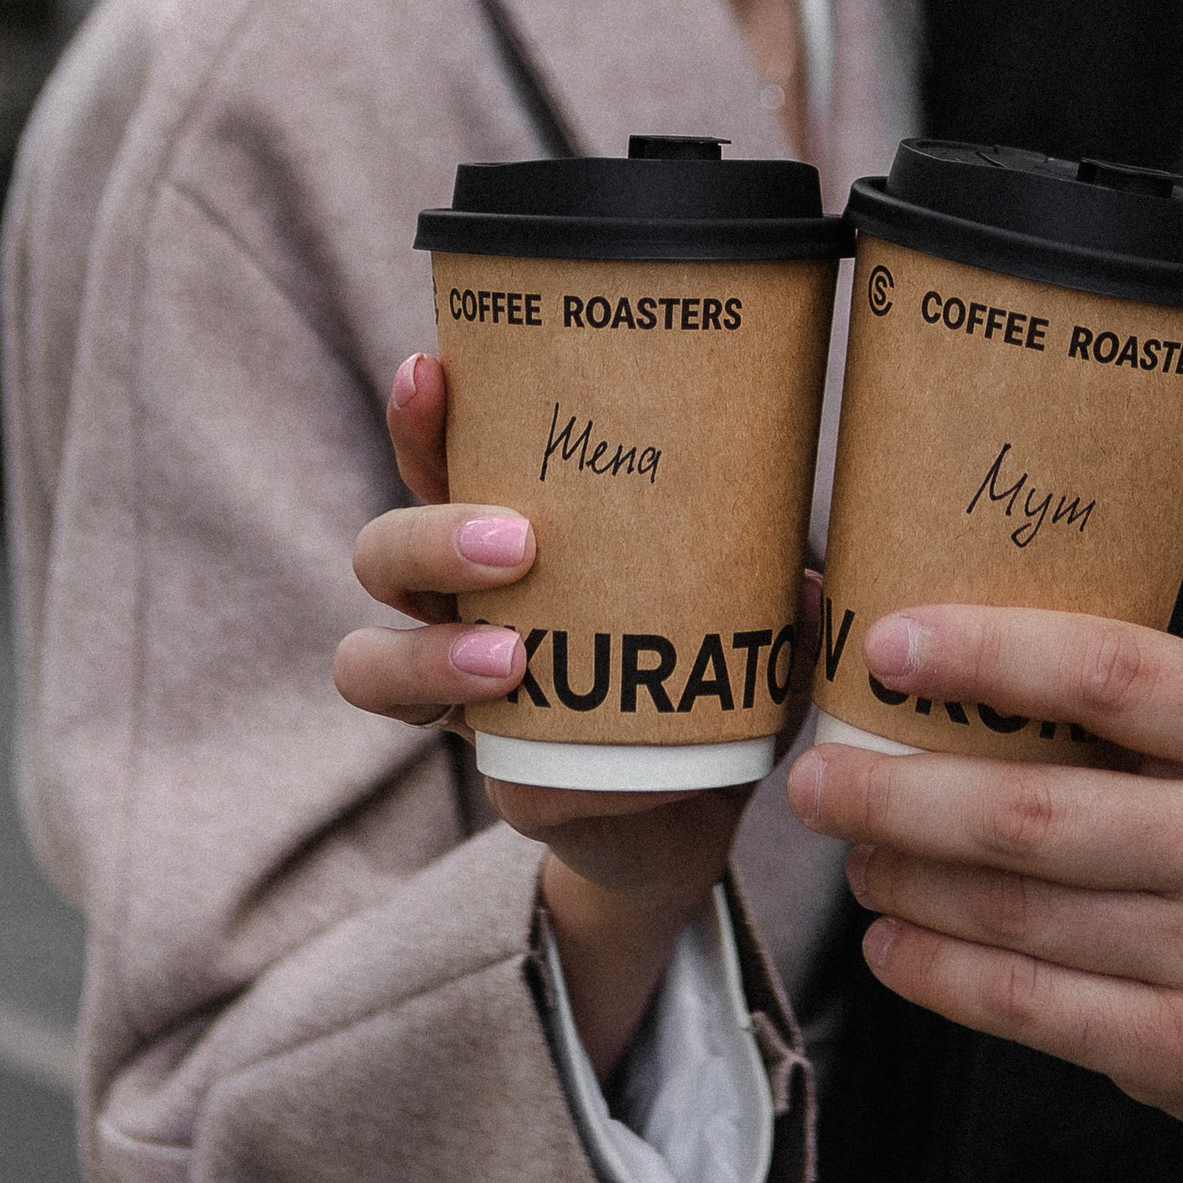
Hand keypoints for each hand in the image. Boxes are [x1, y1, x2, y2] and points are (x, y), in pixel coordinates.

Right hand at [334, 350, 763, 1072]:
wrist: (694, 814)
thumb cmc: (700, 671)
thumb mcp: (740, 609)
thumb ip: (768, 585)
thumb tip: (811, 579)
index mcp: (502, 540)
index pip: (435, 463)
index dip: (420, 421)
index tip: (434, 368)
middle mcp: (457, 611)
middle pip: (382, 553)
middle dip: (430, 536)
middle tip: (518, 541)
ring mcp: (467, 702)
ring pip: (371, 666)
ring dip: (431, 654)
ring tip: (512, 657)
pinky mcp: (511, 788)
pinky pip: (499, 780)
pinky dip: (553, 770)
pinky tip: (604, 772)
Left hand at [785, 604, 1182, 1130]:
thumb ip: (1102, 695)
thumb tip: (904, 635)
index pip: (1112, 674)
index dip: (988, 656)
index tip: (885, 646)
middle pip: (1033, 813)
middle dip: (898, 793)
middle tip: (819, 779)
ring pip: (1014, 915)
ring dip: (906, 882)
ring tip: (853, 854)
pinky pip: (1027, 1007)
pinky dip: (937, 974)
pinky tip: (892, 943)